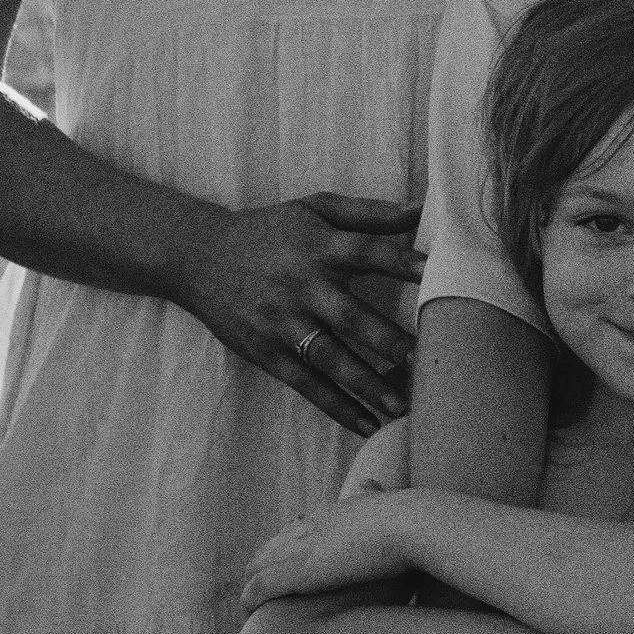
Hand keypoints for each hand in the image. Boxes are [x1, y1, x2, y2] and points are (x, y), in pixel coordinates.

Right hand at [174, 192, 420, 431]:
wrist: (199, 256)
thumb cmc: (269, 231)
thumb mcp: (315, 208)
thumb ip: (369, 213)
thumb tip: (422, 210)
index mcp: (319, 248)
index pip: (367, 253)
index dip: (401, 263)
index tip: (435, 274)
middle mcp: (302, 286)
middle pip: (350, 316)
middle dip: (386, 340)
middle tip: (422, 360)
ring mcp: (283, 323)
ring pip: (330, 358)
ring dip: (366, 385)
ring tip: (401, 406)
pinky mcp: (267, 352)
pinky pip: (307, 384)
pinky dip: (337, 407)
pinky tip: (367, 425)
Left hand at [240, 497, 409, 611]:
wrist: (411, 524)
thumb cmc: (418, 524)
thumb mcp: (402, 510)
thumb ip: (394, 508)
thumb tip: (405, 503)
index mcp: (335, 514)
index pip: (297, 528)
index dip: (288, 548)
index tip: (286, 565)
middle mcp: (312, 527)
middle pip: (271, 546)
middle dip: (263, 568)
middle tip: (263, 591)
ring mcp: (303, 548)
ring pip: (258, 566)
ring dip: (253, 585)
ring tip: (252, 607)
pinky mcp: (299, 571)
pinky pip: (259, 586)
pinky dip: (250, 598)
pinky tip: (248, 611)